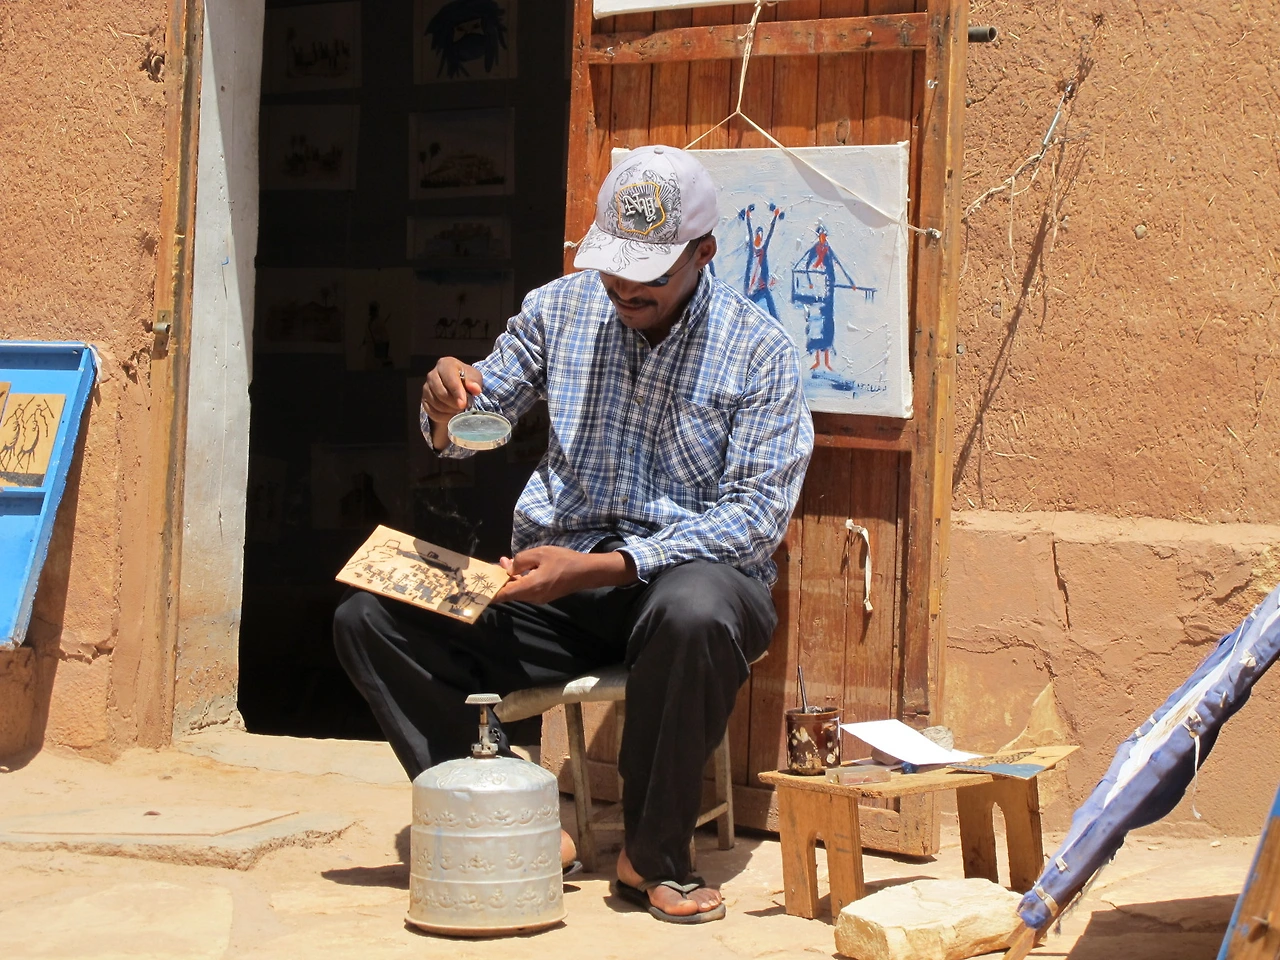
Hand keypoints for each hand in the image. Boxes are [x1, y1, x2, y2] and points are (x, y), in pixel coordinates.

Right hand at [421, 357, 482, 425]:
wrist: (458, 388)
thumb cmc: (466, 380)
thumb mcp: (474, 377)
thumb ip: (474, 382)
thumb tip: (475, 389)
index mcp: (445, 364)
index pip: (449, 378)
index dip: (456, 391)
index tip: (463, 403)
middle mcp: (432, 374)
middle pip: (441, 392)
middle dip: (453, 402)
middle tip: (463, 406)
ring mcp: (426, 388)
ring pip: (436, 403)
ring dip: (449, 409)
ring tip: (458, 408)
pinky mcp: (424, 400)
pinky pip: (431, 412)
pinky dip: (443, 416)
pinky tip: (451, 413)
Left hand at [492, 546, 634, 604]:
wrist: (586, 572)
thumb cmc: (563, 560)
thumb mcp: (539, 553)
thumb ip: (520, 560)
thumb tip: (509, 568)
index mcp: (530, 587)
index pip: (503, 595)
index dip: (489, 593)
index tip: (477, 591)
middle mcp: (532, 597)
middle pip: (509, 593)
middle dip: (499, 582)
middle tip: (490, 568)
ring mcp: (539, 598)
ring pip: (518, 591)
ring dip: (509, 580)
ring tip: (504, 563)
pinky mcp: (544, 595)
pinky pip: (527, 590)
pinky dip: (519, 581)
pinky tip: (519, 569)